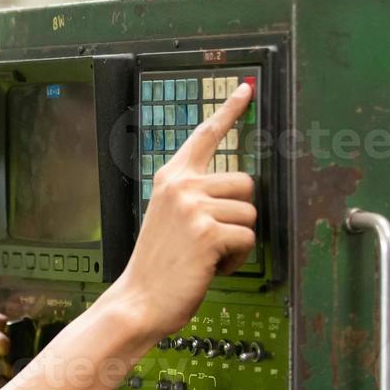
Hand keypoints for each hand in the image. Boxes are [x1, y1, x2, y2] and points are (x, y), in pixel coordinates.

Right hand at [98, 81, 256, 342]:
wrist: (138, 300)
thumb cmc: (158, 265)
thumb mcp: (169, 217)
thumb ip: (194, 197)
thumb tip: (234, 190)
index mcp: (171, 178)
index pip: (205, 135)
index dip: (229, 110)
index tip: (246, 89)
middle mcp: (182, 185)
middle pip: (246, 183)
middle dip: (239, 214)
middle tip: (210, 239)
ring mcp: (194, 207)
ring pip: (250, 214)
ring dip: (236, 241)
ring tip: (206, 256)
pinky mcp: (208, 232)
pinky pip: (247, 238)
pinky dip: (235, 259)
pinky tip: (209, 268)